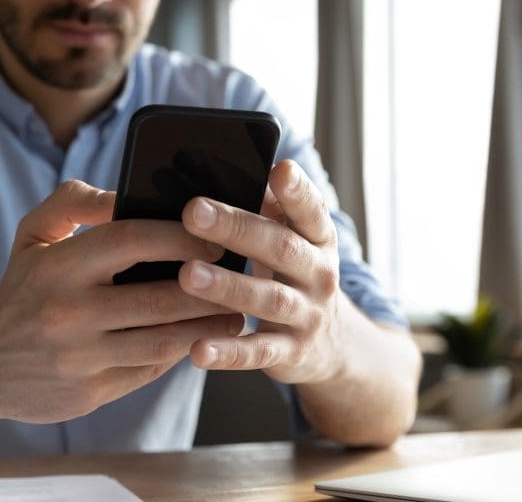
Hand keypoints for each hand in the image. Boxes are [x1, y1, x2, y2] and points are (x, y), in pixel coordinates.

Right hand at [0, 180, 242, 423]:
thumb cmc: (21, 290)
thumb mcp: (32, 235)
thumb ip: (75, 201)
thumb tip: (126, 193)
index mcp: (57, 267)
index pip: (131, 240)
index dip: (180, 237)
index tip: (214, 238)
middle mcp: (68, 313)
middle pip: (159, 296)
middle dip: (209, 286)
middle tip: (239, 276)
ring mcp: (80, 358)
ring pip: (164, 341)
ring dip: (208, 326)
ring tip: (234, 312)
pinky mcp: (90, 394)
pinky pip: (150, 370)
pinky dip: (180, 353)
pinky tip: (200, 339)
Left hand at [177, 161, 349, 384]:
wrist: (334, 346)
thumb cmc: (295, 276)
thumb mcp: (294, 241)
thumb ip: (267, 210)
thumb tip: (219, 168)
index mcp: (318, 239)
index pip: (311, 210)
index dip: (298, 190)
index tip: (280, 168)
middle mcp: (319, 273)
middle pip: (280, 247)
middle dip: (237, 228)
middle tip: (193, 212)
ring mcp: (307, 315)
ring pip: (268, 299)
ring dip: (228, 286)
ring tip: (188, 275)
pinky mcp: (291, 353)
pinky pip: (258, 352)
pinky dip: (228, 352)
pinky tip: (197, 349)